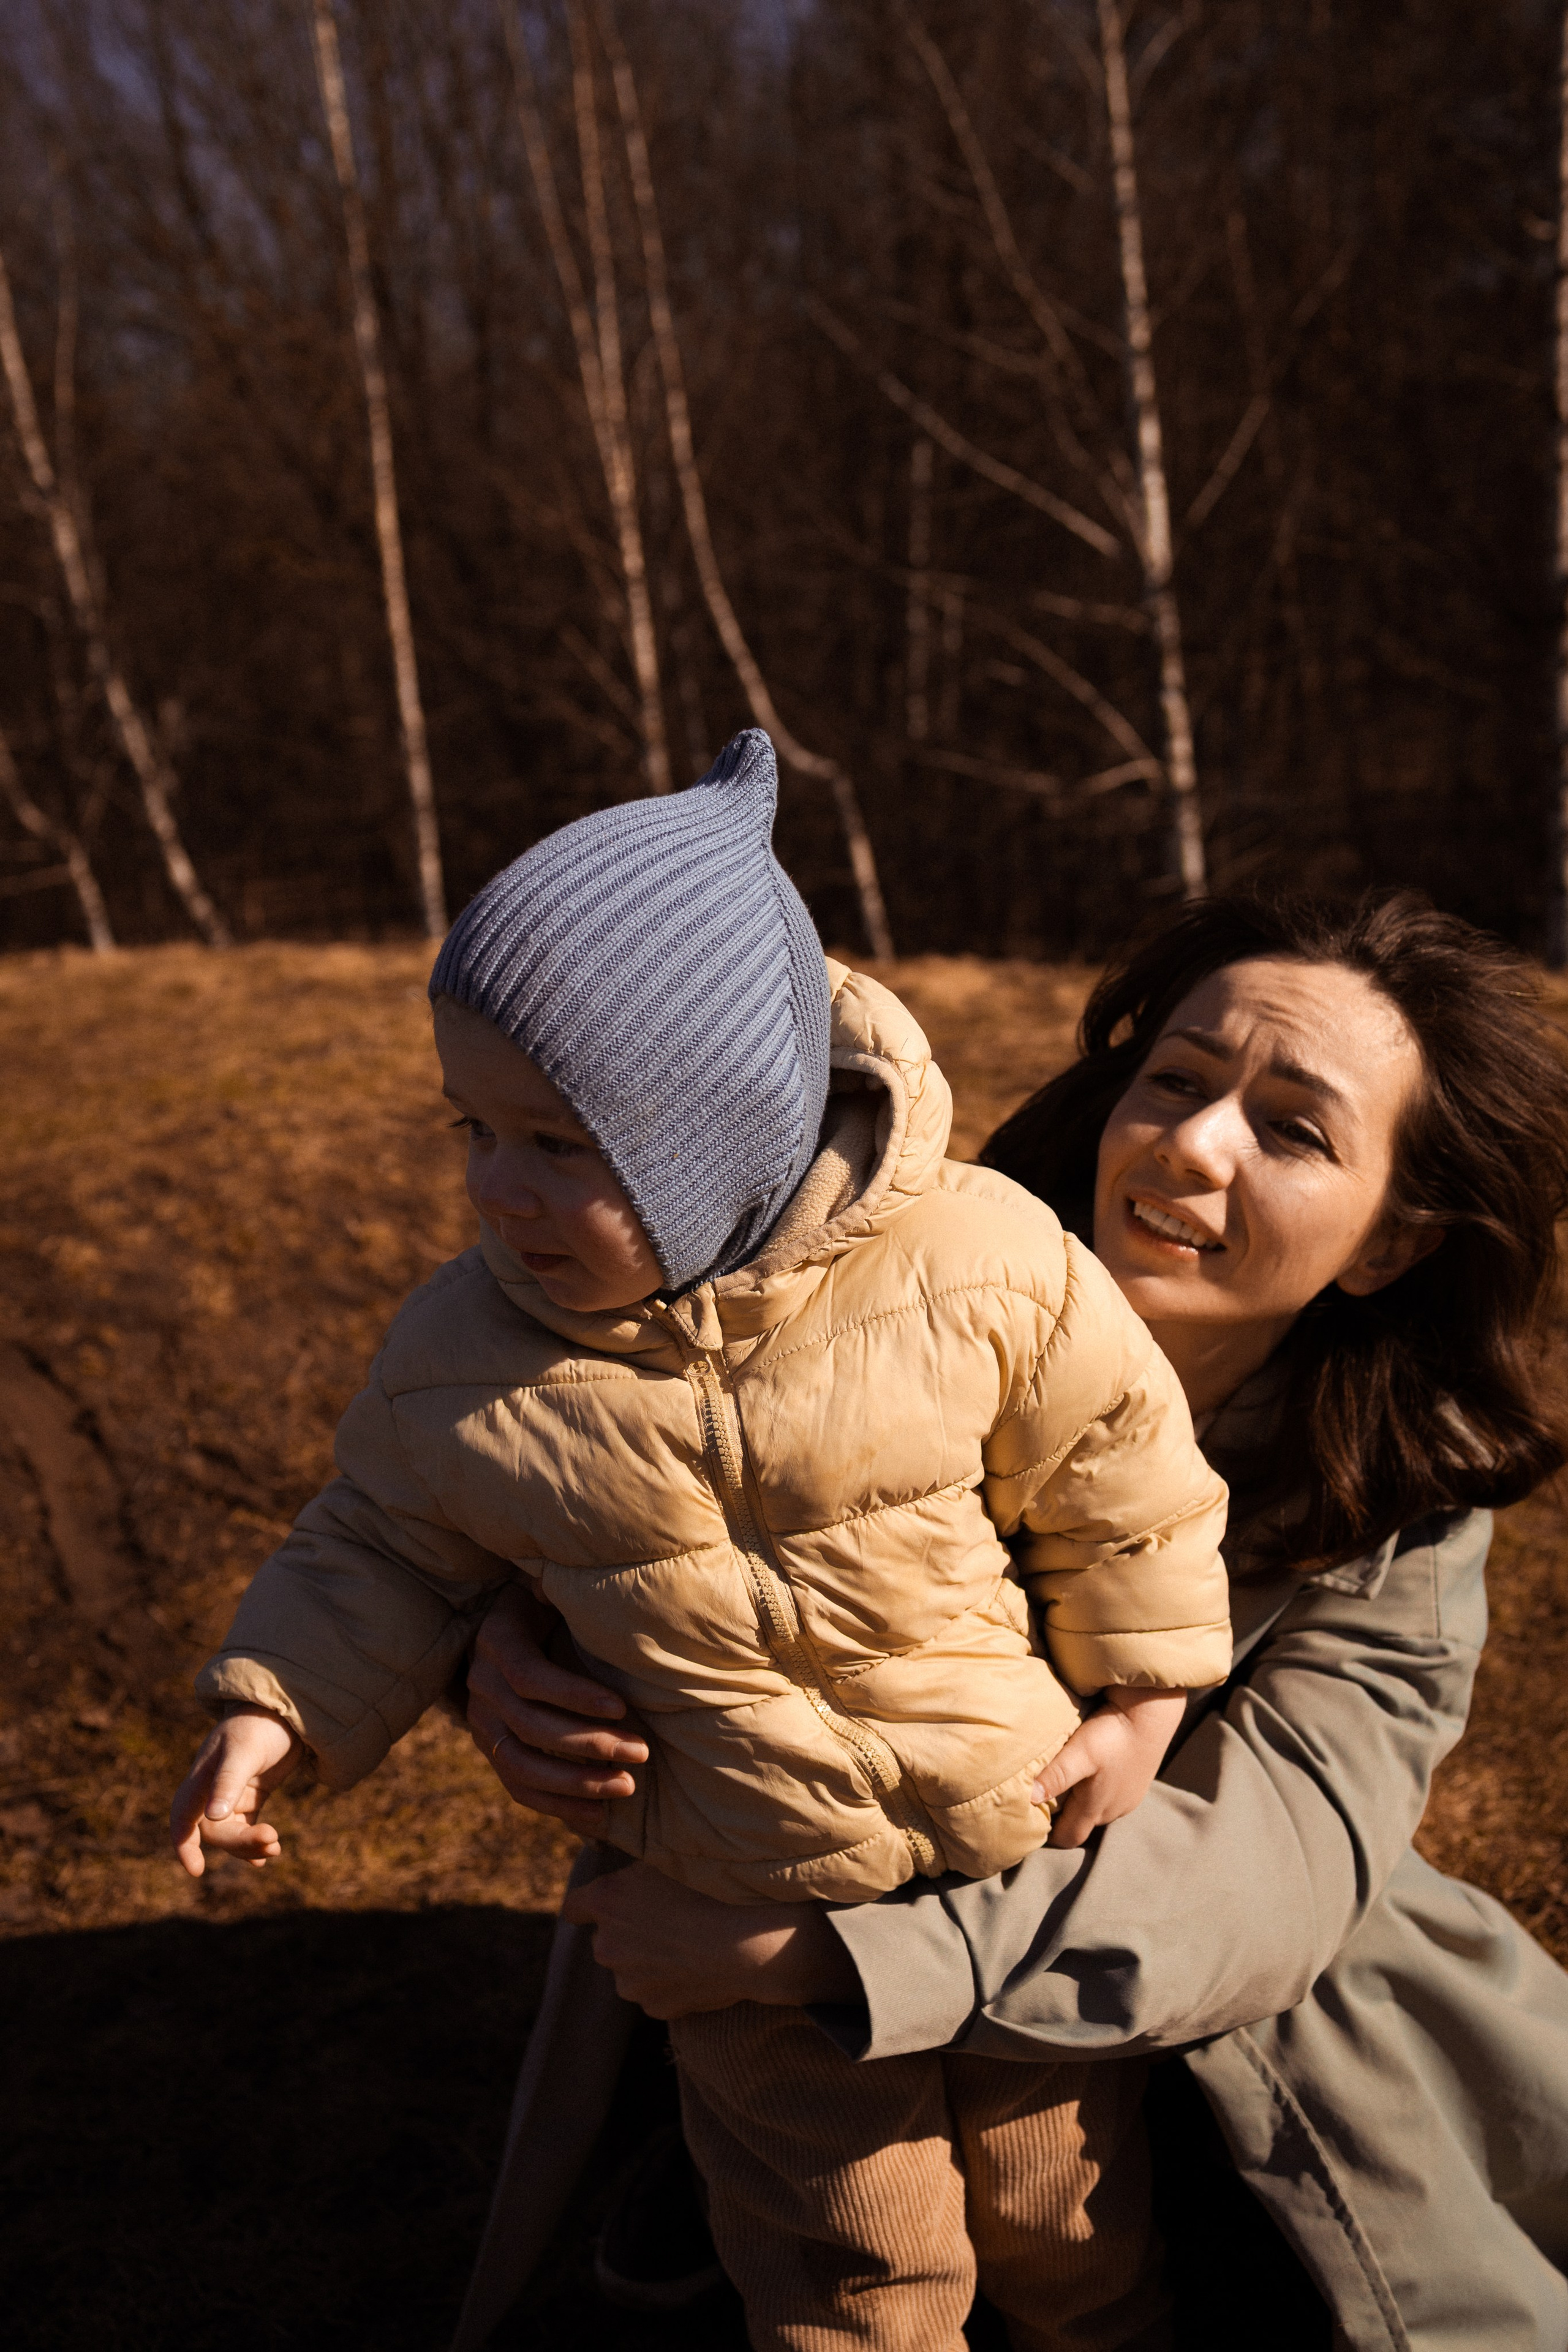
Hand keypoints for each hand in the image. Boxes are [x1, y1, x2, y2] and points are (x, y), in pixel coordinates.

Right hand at [170, 1707, 300, 1877]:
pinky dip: (254, 1842)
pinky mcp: (250, 1794)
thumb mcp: (244, 1750)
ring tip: (276, 1846)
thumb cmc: (259, 1723)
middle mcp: (211, 1790)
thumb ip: (228, 1781)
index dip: (184, 1844)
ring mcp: (230, 1794)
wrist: (284, 1707)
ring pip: (231, 1832)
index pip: (182, 1817)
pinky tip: (267, 1853)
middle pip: (215, 1831)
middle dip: (240, 1842)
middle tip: (273, 1840)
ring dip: (250, 1844)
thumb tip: (214, 1817)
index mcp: (201, 1778)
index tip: (197, 1870)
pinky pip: (245, 1826)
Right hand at [466, 1582, 648, 1835]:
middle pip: (530, 1725)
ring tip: (625, 1787)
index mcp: (496, 1639)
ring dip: (575, 1782)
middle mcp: (480, 1684)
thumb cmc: (546, 1602)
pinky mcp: (493, 1750)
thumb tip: (585, 1568)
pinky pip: (519, 1788)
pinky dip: (557, 1805)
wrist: (507, 1625)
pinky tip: (599, 1817)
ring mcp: (481, 1723)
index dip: (573, 1694)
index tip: (621, 1706)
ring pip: (521, 1765)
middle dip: (588, 1743)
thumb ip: (562, 1584)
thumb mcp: (549, 1584)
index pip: (529, 1675)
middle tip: (640, 1753)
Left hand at [560, 1861, 859, 2019]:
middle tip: (663, 1921)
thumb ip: (636, 1871)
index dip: (587, 1905)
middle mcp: (606, 1945)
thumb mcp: (667, 1862)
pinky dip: (667, 1982)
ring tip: (684, 1943)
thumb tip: (626, 1871)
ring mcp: (628, 1981)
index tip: (604, 1904)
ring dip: (644, 1960)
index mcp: (606, 1902)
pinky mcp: (652, 2007)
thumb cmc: (711, 1891)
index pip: (574, 1907)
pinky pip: (653, 1991)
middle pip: (604, 1939)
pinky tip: (695, 1966)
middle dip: (625, 1932)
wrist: (746, 1942)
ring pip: (628, 1968)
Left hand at [1034, 1685, 1187, 1849]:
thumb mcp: (1079, 1753)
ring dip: (1080, 1804)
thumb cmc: (1112, 1734)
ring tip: (1063, 1784)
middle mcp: (1113, 1811)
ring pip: (1097, 1812)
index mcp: (1095, 1808)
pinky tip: (1091, 1772)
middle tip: (1042, 1799)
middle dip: (1062, 1819)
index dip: (1049, 1834)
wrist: (1151, 1713)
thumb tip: (1029, 1799)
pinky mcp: (1136, 1785)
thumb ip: (1056, 1776)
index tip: (1032, 1820)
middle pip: (1081, 1826)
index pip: (1068, 1838)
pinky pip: (1111, 1799)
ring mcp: (1128, 1799)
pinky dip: (1097, 1793)